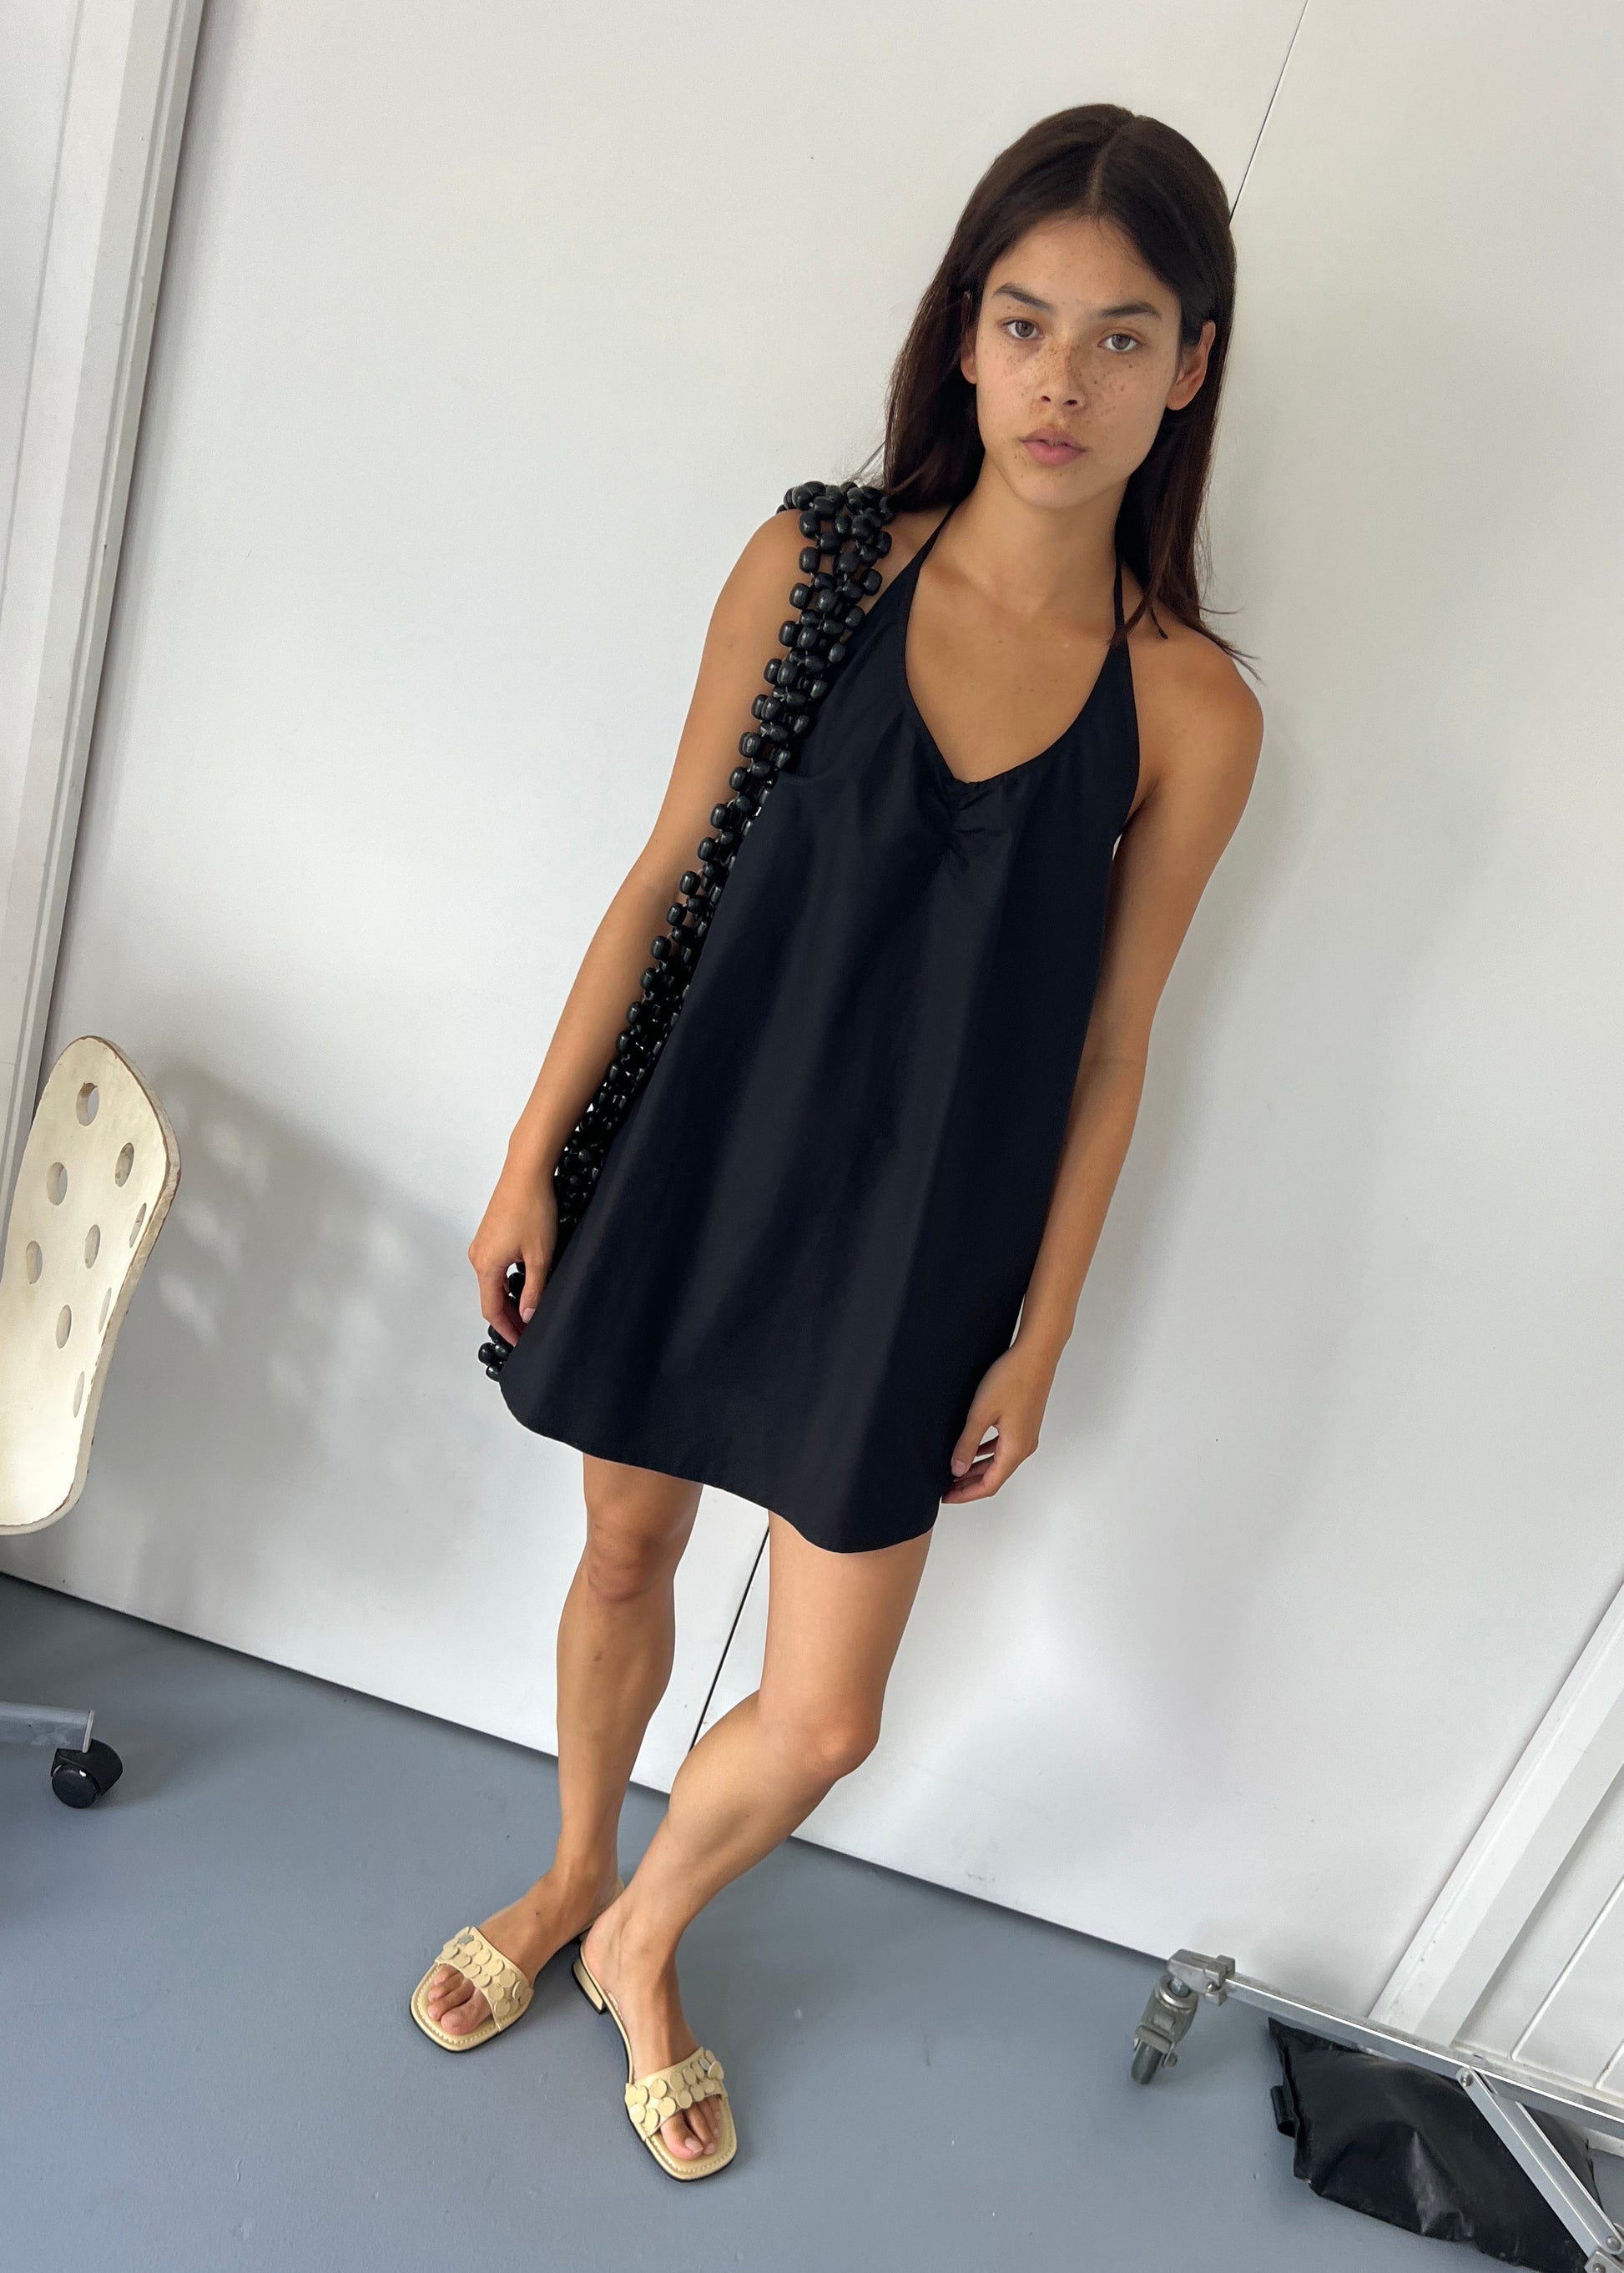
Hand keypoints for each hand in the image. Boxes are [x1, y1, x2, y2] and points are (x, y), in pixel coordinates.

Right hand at [468, 1160, 557, 1347]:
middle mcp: (478, 1256)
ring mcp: (481, 1244)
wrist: (526, 1172)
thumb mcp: (539, 1256)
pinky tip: (524, 1283)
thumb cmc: (532, 1208)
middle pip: (490, 1298)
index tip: (522, 1342)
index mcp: (486, 1265)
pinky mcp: (488, 1235)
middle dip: (509, 1317)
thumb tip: (528, 1316)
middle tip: (529, 1330)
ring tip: (529, 1310)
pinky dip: (506, 1282)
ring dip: (509, 1299)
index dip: (508, 1330)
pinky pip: (494, 1267)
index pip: (492, 1310)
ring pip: (492, 1282)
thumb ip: (534, 1290)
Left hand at [942, 1341, 1058, 1502]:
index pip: (989, 1485)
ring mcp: (1026, 1435)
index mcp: (1015, 1449)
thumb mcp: (981, 1413)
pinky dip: (986, 1453)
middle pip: (994, 1476)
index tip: (945, 1496)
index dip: (965, 1494)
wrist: (1036, 1354)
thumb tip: (956, 1470)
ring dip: (977, 1469)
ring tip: (954, 1470)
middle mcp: (1024, 1447)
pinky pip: (1003, 1448)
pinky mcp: (1025, 1423)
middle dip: (969, 1484)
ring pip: (999, 1462)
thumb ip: (967, 1443)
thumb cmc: (1011, 1379)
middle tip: (946, 1487)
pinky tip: (972, 1448)